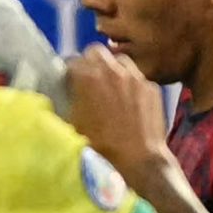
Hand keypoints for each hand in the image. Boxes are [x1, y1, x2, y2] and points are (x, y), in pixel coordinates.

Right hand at [56, 45, 170, 185]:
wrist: (139, 161)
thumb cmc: (99, 148)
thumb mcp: (71, 125)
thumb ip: (65, 101)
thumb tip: (60, 94)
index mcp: (86, 78)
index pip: (70, 61)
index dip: (67, 73)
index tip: (66, 83)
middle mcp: (112, 71)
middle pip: (95, 51)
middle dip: (89, 62)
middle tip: (87, 80)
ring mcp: (135, 77)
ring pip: (119, 60)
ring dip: (111, 69)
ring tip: (109, 88)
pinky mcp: (151, 87)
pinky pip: (136, 77)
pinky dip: (129, 85)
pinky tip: (128, 103)